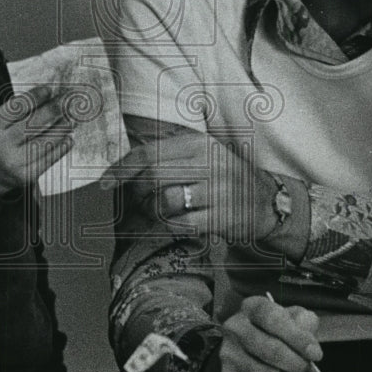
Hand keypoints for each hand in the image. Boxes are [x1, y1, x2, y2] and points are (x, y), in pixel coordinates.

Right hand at [0, 84, 71, 195]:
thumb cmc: (2, 138)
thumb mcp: (2, 121)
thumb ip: (22, 108)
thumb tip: (52, 94)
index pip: (18, 107)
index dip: (36, 96)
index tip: (50, 89)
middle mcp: (1, 144)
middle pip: (33, 123)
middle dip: (53, 110)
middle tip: (67, 101)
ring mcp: (14, 161)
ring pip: (45, 141)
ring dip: (62, 128)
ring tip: (71, 119)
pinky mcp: (26, 175)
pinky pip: (50, 158)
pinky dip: (63, 146)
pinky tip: (69, 138)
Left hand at [112, 131, 281, 242]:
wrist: (267, 201)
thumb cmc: (224, 178)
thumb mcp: (203, 155)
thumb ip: (169, 157)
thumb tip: (123, 169)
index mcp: (199, 144)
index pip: (149, 153)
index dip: (121, 170)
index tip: (104, 184)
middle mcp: (209, 163)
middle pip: (153, 177)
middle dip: (136, 194)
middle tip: (135, 204)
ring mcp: (218, 190)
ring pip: (165, 202)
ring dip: (151, 213)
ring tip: (154, 215)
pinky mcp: (223, 217)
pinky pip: (181, 224)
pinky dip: (168, 227)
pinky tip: (170, 226)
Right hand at [207, 296, 322, 371]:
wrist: (246, 349)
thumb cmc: (274, 332)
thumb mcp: (291, 318)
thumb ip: (304, 322)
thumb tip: (308, 338)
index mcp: (252, 307)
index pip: (274, 319)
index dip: (298, 338)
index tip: (316, 354)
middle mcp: (235, 327)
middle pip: (273, 351)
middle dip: (298, 364)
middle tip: (308, 369)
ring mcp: (228, 352)